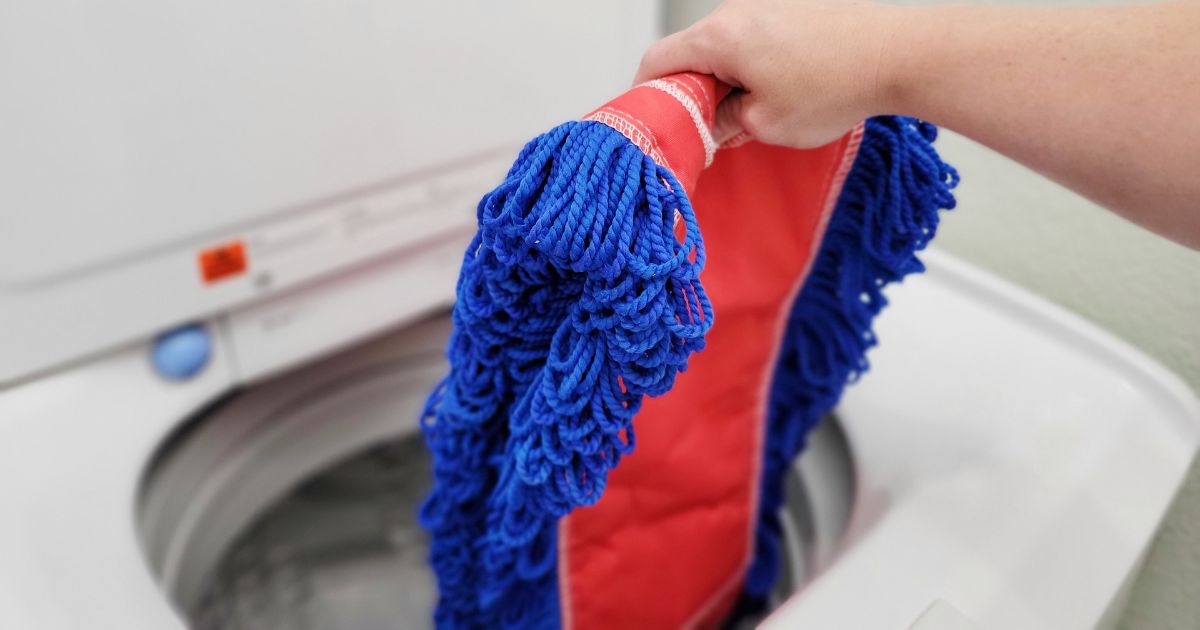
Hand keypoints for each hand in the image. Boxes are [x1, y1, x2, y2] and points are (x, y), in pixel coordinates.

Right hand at [635, 0, 905, 147]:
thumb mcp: (767, 125)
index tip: (656, 120)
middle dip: (695, 91)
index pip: (657, 60)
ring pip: (725, 45)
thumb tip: (712, 124)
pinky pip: (756, 36)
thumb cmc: (838, 85)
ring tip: (755, 111)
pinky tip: (782, 89)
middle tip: (711, 128)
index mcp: (719, 37)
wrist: (899, 54)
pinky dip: (755, 63)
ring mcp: (766, 4)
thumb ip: (726, 125)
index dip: (648, 94)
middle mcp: (737, 11)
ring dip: (728, 78)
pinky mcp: (792, 6)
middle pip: (691, 51)